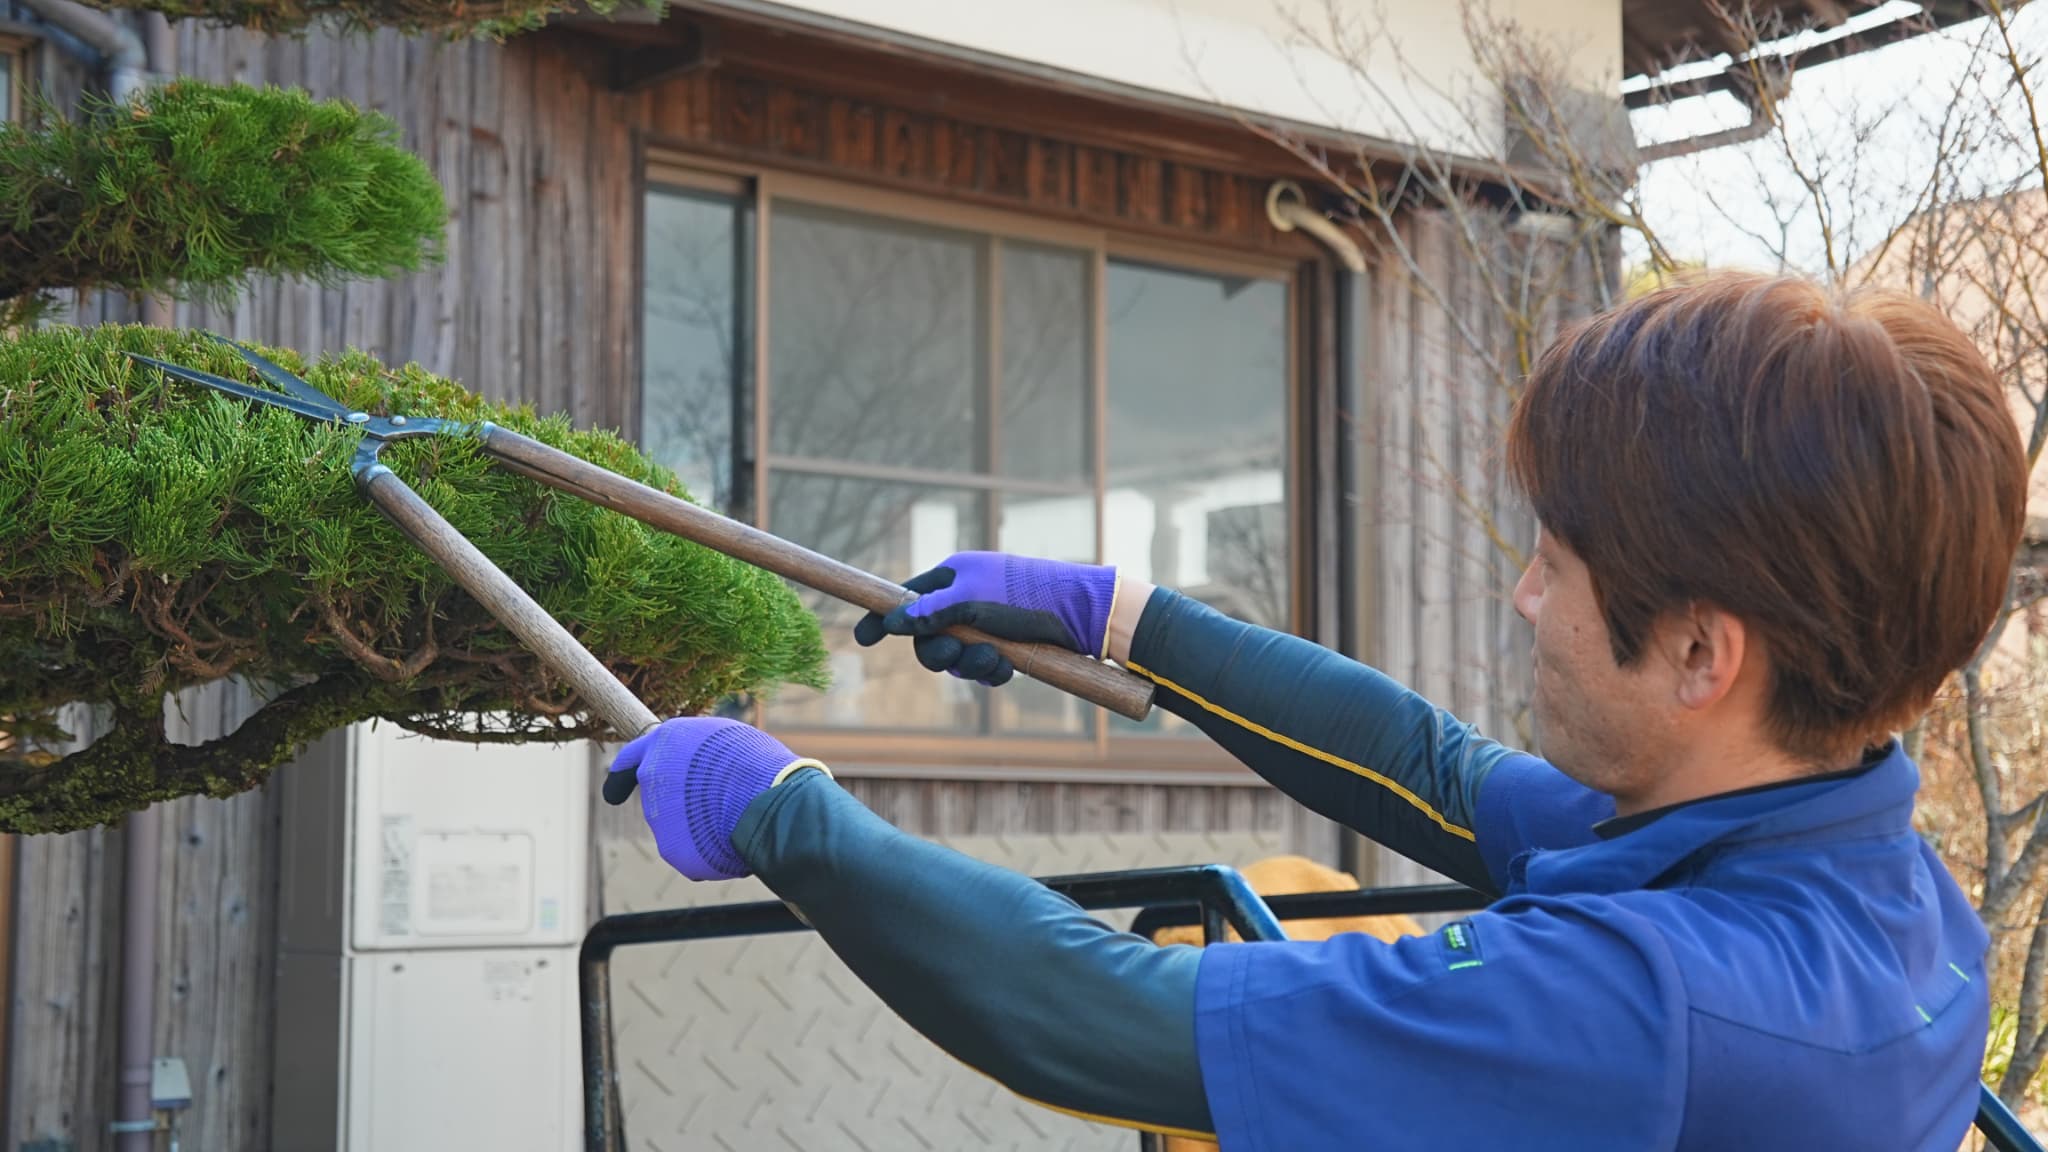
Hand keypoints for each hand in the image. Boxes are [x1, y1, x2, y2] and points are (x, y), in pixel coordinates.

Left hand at [607, 717, 828, 880]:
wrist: (770, 802)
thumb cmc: (760, 765)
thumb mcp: (728, 740)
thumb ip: (698, 753)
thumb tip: (695, 765)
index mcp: (666, 741)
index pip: (632, 758)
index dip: (623, 775)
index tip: (614, 792)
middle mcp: (654, 775)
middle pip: (662, 798)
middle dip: (683, 806)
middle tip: (719, 805)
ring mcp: (659, 815)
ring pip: (680, 827)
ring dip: (703, 827)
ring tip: (738, 816)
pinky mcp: (672, 848)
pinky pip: (693, 853)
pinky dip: (712, 851)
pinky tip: (734, 839)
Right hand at [852, 552, 1119, 685]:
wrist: (1083, 614)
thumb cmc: (1026, 596)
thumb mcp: (972, 599)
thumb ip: (930, 610)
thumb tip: (893, 621)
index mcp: (954, 576)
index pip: (906, 597)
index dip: (884, 616)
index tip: (862, 638)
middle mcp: (966, 599)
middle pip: (927, 636)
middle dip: (939, 650)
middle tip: (956, 653)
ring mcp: (986, 624)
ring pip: (955, 656)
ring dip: (969, 663)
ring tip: (994, 659)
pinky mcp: (1006, 646)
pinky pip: (981, 668)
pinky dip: (990, 672)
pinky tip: (1006, 669)